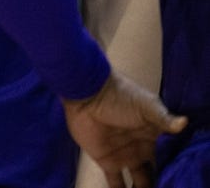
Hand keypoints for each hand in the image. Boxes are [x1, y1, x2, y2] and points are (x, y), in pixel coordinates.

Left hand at [62, 72, 186, 187]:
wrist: (88, 94)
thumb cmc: (120, 96)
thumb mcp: (146, 106)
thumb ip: (163, 118)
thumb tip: (184, 123)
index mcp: (155, 137)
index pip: (169, 159)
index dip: (173, 170)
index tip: (179, 181)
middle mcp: (143, 149)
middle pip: (156, 174)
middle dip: (159, 183)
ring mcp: (125, 156)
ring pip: (139, 182)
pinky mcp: (106, 160)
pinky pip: (116, 183)